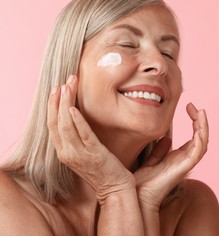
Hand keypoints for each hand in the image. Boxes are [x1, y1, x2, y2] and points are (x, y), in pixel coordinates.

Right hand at [47, 75, 134, 201]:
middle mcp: (67, 153)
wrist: (114, 188)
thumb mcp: (85, 152)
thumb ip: (79, 138)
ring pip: (66, 125)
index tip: (56, 89)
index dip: (52, 106)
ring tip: (68, 86)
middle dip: (58, 99)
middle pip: (55, 122)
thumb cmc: (103, 169)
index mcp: (64, 152)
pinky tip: (74, 108)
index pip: (52, 125)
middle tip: (64, 81)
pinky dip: (76, 120)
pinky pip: (83, 134)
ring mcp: (79, 154)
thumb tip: (78, 117)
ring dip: (65, 104)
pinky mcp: (94, 154)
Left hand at [134, 103, 208, 210]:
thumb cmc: (140, 181)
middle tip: (193, 106)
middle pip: (201, 138)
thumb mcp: (150, 160)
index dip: (194, 121)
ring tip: (200, 111)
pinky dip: (201, 135)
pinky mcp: (185, 166)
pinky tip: (198, 122)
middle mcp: (185, 159)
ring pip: (203, 142)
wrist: (135, 194)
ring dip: (203, 126)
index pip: (194, 137)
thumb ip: (158, 150)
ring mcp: (186, 163)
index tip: (188, 107)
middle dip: (200, 120)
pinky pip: (198, 149)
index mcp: (178, 157)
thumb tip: (165, 139)